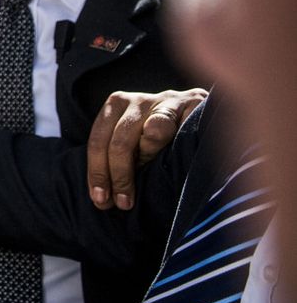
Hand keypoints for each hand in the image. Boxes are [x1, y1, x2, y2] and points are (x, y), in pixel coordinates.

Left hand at [87, 88, 208, 209]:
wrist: (204, 116)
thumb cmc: (162, 138)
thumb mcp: (133, 146)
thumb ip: (120, 162)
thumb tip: (103, 199)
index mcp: (115, 106)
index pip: (97, 141)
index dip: (97, 172)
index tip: (101, 199)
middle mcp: (136, 100)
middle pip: (120, 141)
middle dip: (120, 176)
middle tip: (124, 202)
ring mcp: (165, 100)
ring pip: (152, 132)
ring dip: (149, 158)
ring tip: (150, 176)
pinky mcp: (192, 103)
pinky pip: (182, 128)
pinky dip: (176, 143)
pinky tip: (177, 157)